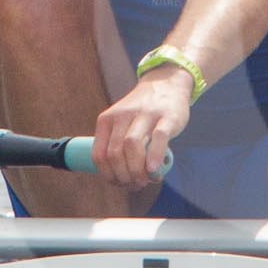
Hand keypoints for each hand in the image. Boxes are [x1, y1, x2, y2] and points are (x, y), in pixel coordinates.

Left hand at [92, 68, 192, 189]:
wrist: (166, 83)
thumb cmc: (143, 111)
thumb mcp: (121, 121)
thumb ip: (117, 144)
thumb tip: (119, 178)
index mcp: (108, 119)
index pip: (99, 154)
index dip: (108, 175)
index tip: (118, 183)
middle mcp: (123, 115)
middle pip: (115, 153)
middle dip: (123, 176)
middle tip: (134, 185)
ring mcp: (146, 114)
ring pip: (132, 146)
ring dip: (136, 170)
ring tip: (144, 180)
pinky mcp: (167, 116)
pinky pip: (158, 138)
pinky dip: (153, 156)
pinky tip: (153, 170)